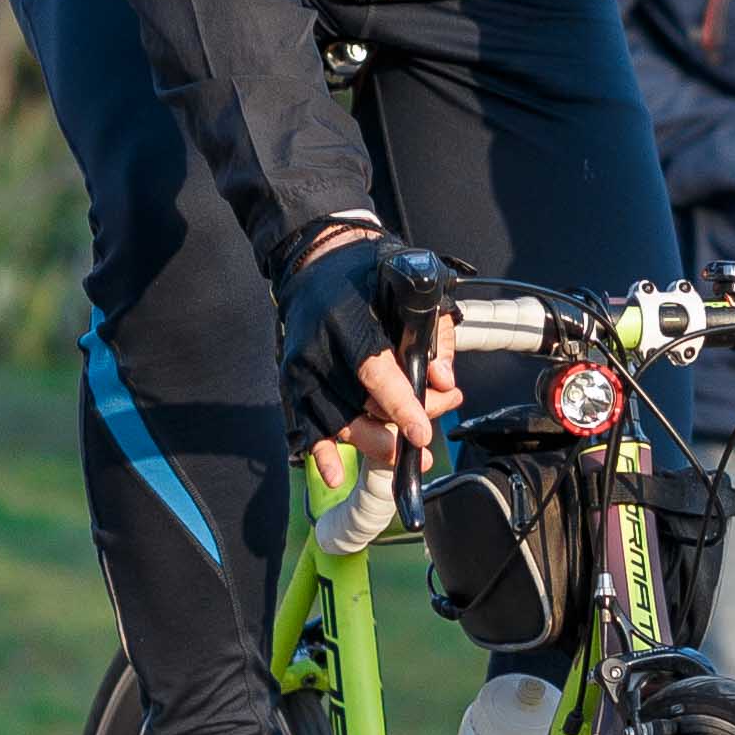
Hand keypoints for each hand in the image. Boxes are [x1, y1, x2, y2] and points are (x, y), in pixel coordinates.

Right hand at [280, 227, 460, 494]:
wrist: (317, 260)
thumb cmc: (370, 273)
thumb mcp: (414, 288)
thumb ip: (435, 336)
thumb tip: (443, 381)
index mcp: (349, 318)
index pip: (375, 371)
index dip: (400, 405)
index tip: (422, 433)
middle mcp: (319, 347)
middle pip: (359, 405)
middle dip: (398, 430)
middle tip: (428, 435)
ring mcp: (302, 367)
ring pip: (338, 423)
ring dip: (374, 445)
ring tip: (407, 454)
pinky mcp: (292, 381)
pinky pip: (304, 425)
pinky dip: (320, 453)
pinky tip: (335, 473)